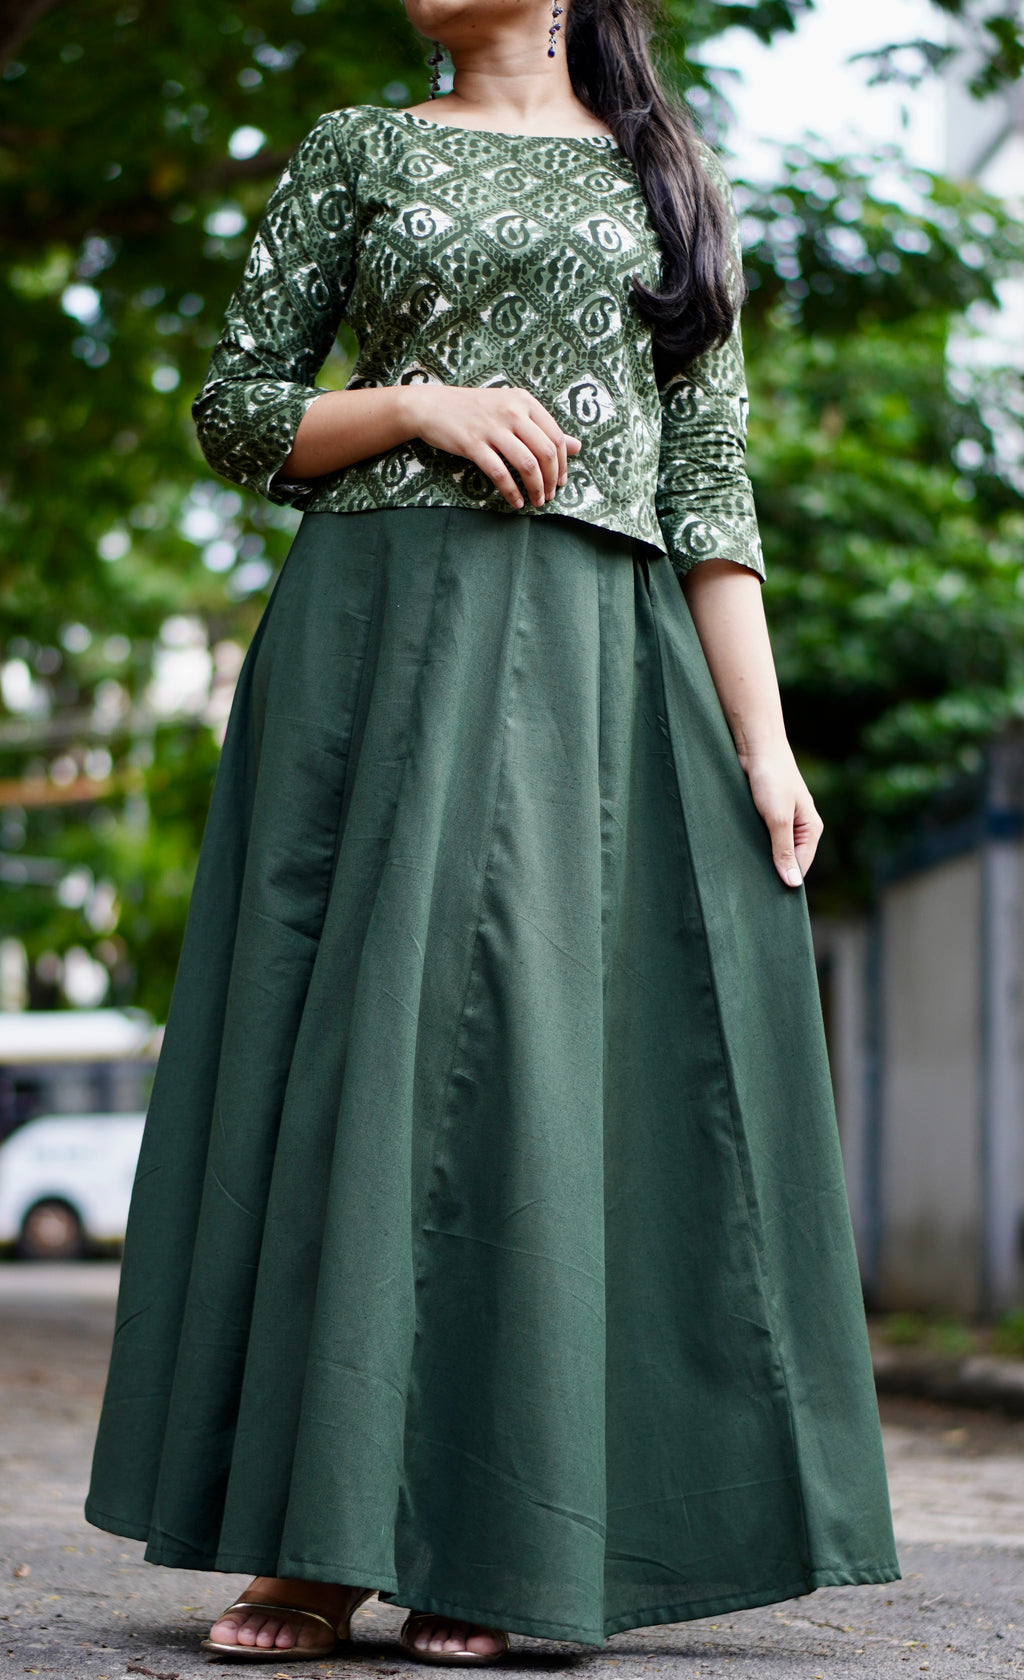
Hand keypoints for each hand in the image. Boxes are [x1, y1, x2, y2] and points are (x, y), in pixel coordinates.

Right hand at [401, 385, 581, 509]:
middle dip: (552, 479)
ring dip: (535, 488)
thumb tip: (577, 446)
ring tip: (536, 501)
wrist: (432, 406)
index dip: (562, 464)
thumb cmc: (474, 410)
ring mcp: (492, 427)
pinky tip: (515, 501)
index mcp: (524, 401)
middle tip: (550, 495)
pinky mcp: (473, 444)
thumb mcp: (511, 411)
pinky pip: (500, 473)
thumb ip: (542, 428)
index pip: (554, 436)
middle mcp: (511, 411)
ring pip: (526, 464)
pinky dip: (511, 491)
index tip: (561, 481)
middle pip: (545, 452)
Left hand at [737, 743, 823, 888]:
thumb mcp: (778, 818)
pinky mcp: (764, 813)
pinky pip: (760, 836)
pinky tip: (738, 852)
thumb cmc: (771, 778)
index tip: (768, 897)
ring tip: (743, 872)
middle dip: (772, 871)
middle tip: (752, 888)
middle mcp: (799, 826)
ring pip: (771, 848)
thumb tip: (793, 884)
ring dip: (759, 857)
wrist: (755, 745)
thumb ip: (783, 850)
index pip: (801, 865)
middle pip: (787, 859)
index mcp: (811, 829)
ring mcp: (781, 820)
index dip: (786, 880)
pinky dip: (751, 844)